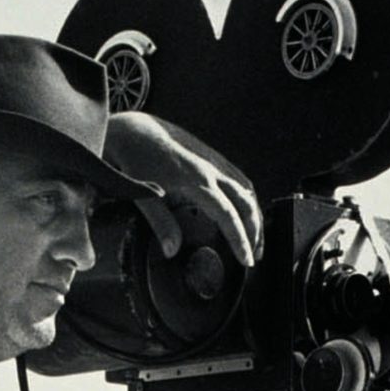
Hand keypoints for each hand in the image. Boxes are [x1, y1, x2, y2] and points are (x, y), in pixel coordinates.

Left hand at [105, 112, 262, 265]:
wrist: (134, 130)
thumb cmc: (135, 162)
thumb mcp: (142, 195)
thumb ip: (160, 223)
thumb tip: (172, 252)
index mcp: (196, 180)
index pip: (227, 214)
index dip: (239, 239)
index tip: (246, 260)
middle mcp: (211, 169)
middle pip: (245, 202)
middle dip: (254, 231)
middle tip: (255, 257)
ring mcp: (213, 161)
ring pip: (246, 190)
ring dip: (255, 216)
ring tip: (255, 240)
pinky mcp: (210, 157)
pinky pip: (239, 180)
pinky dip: (248, 199)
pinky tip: (246, 212)